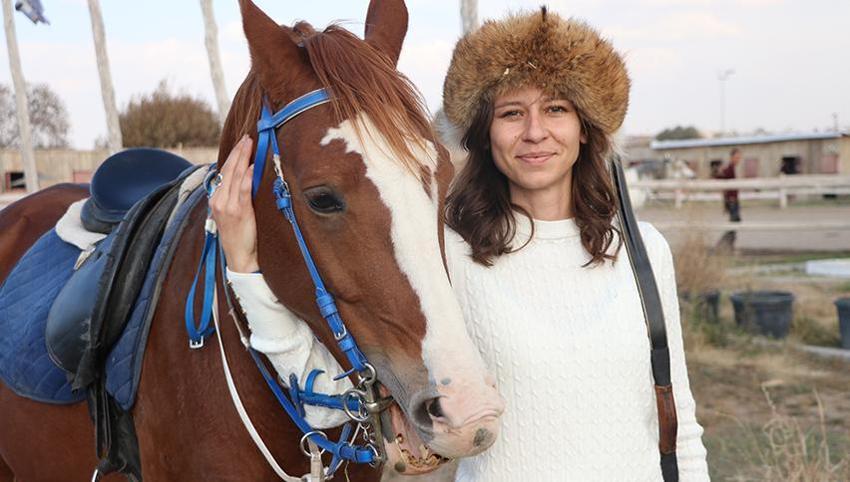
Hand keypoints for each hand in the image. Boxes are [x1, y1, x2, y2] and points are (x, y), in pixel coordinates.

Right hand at [209, 135, 258, 272]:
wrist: (240, 257)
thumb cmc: (240, 235)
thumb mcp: (233, 213)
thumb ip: (236, 195)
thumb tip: (247, 176)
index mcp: (217, 199)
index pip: (225, 171)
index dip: (233, 155)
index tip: (242, 141)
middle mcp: (219, 200)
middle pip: (228, 170)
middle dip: (238, 151)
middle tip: (247, 136)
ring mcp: (227, 206)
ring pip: (234, 176)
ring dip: (243, 158)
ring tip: (250, 144)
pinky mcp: (238, 212)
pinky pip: (242, 190)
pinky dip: (247, 177)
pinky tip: (252, 166)